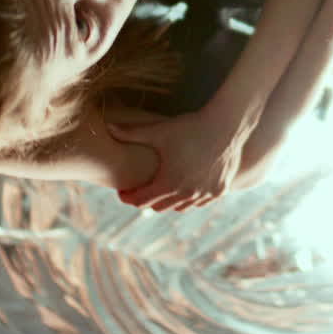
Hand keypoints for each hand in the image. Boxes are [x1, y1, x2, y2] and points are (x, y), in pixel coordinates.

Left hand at [104, 104, 249, 211]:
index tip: (122, 191)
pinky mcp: (219, 191)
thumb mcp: (159, 130)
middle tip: (141, 190)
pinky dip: (189, 199)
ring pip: (179, 207)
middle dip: (147, 199)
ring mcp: (204, 194)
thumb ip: (131, 132)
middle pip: (159, 206)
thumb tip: (106, 127)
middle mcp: (186, 194)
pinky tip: (185, 190)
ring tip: (161, 190)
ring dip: (168, 201)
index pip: (141, 200)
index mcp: (168, 183)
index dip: (128, 196)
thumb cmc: (190, 127)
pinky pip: (199, 203)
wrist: (226, 126)